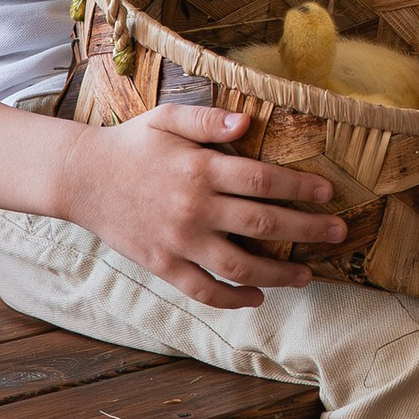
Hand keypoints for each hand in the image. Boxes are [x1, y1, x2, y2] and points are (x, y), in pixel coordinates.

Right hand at [63, 104, 348, 306]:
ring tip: (306, 276)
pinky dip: (232, 299)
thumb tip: (247, 123)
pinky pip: (202, 290)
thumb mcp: (166, 119)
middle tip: (338, 233)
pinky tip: (255, 297)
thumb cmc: (130, 144)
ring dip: (279, 274)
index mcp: (199, 169)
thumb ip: (207, 121)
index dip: (299, 188)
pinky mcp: (162, 264)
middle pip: (263, 223)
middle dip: (306, 230)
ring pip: (239, 266)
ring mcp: (179, 240)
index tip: (327, 193)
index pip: (263, 180)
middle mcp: (194, 207)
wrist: (80, 178)